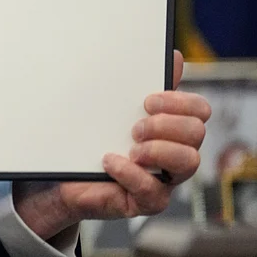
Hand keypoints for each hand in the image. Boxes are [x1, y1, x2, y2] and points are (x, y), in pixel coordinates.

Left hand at [14, 50, 210, 240]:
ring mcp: (162, 178)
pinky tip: (109, 161)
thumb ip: (138, 84)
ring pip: (189, 163)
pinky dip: (130, 173)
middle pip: (197, 133)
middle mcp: (173, 152)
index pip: (199, 110)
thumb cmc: (87, 140)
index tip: (146, 100)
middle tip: (134, 127)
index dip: (179, 102)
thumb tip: (173, 56)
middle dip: (166, 125)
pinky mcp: (145, 201)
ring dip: (158, 150)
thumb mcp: (108, 108)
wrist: (57, 175)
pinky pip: (154, 193)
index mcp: (169, 126)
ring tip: (130, 148)